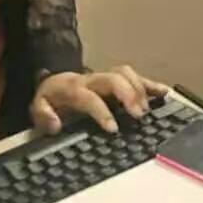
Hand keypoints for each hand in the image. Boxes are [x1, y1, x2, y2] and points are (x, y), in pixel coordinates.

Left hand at [32, 66, 168, 135]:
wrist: (54, 82)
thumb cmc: (52, 100)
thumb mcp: (38, 109)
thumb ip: (43, 116)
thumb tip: (55, 124)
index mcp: (72, 88)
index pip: (88, 96)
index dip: (101, 111)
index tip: (113, 129)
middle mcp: (90, 79)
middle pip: (111, 79)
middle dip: (127, 94)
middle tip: (138, 116)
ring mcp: (104, 77)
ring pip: (124, 73)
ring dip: (139, 89)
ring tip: (147, 110)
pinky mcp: (116, 80)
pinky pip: (135, 77)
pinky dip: (150, 84)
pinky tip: (164, 93)